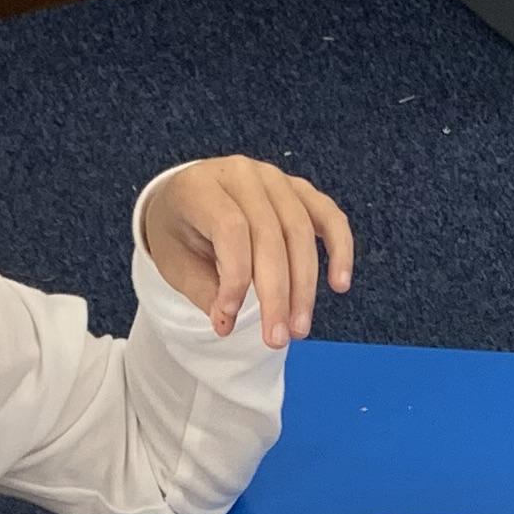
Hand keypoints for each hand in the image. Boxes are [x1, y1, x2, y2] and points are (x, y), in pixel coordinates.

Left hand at [141, 157, 355, 349]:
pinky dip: (339, 249)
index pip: (231, 228)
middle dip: (277, 294)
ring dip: (305, 286)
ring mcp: (274, 178)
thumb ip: (203, 291)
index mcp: (200, 187)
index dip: (235, 276)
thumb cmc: (178, 232)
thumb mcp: (174, 262)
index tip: (229, 316)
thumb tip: (228, 323)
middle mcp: (241, 174)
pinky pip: (328, 216)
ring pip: (301, 231)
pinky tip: (339, 284)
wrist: (185, 198)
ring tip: (299, 328)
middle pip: (270, 234)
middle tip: (278, 339)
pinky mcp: (299, 189)